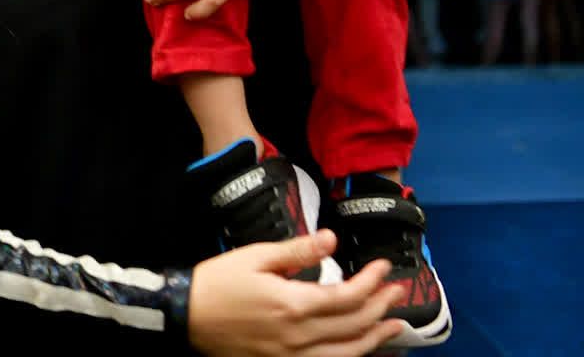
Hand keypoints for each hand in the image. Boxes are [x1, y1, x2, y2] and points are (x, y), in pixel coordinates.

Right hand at [188, 232, 403, 356]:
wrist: (186, 317)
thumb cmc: (218, 283)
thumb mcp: (256, 257)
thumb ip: (297, 251)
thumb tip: (332, 239)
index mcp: (292, 304)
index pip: (347, 296)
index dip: (371, 282)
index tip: (383, 267)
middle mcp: (297, 336)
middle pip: (353, 325)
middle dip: (380, 307)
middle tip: (397, 291)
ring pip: (347, 353)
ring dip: (375, 339)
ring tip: (394, 326)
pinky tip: (360, 348)